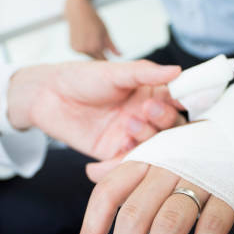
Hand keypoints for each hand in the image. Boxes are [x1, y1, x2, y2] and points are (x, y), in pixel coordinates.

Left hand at [6, 60, 183, 159]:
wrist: (47, 97)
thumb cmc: (82, 78)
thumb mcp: (115, 72)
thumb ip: (146, 73)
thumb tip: (178, 71)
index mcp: (150, 93)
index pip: (178, 100)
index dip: (185, 101)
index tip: (185, 100)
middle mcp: (145, 116)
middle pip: (170, 126)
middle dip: (164, 119)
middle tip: (147, 109)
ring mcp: (131, 136)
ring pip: (154, 146)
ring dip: (146, 137)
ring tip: (128, 124)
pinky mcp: (114, 154)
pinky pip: (129, 163)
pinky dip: (129, 158)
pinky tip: (120, 145)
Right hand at [66, 0, 119, 59]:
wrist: (77, 10)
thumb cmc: (93, 19)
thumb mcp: (105, 32)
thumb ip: (112, 45)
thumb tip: (120, 55)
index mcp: (95, 46)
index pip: (104, 59)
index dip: (108, 59)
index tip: (111, 58)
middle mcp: (84, 50)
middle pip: (96, 58)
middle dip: (100, 53)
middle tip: (99, 40)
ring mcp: (77, 49)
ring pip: (89, 55)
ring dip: (92, 50)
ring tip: (91, 36)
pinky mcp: (71, 47)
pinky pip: (81, 52)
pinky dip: (84, 48)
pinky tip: (84, 37)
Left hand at [78, 156, 233, 233]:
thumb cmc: (192, 149)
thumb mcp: (155, 150)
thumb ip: (123, 166)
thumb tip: (91, 173)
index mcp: (144, 159)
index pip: (107, 194)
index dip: (92, 231)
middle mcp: (166, 167)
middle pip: (134, 217)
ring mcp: (198, 178)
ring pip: (169, 227)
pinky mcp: (229, 191)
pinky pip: (212, 229)